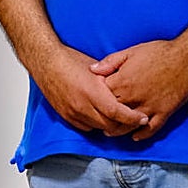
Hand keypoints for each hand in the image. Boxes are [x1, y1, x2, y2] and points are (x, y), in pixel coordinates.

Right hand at [31, 45, 149, 136]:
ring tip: (119, 120)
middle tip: (135, 121)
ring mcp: (73, 112)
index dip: (132, 118)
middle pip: (110, 125)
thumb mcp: (95, 68)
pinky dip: (96, 125)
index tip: (142, 117)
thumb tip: (125, 90)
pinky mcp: (66, 115)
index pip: (117, 112)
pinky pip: (86, 127)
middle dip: (125, 125)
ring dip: (110, 126)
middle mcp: (82, 104)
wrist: (45, 61)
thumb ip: (110, 82)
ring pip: (99, 128)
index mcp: (91, 91)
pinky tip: (100, 117)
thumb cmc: (69, 59)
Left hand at [91, 40, 187, 140]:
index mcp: (123, 81)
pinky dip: (142, 134)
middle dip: (105, 115)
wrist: (187, 59)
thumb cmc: (158, 52)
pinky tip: (135, 136)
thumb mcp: (130, 52)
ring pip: (129, 124)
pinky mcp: (164, 113)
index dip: (97, 96)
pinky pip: (151, 129)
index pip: (102, 95)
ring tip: (110, 132)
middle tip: (98, 119)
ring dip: (118, 130)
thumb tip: (92, 70)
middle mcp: (134, 97)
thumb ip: (110, 62)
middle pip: (112, 113)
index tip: (94, 98)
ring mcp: (149, 107)